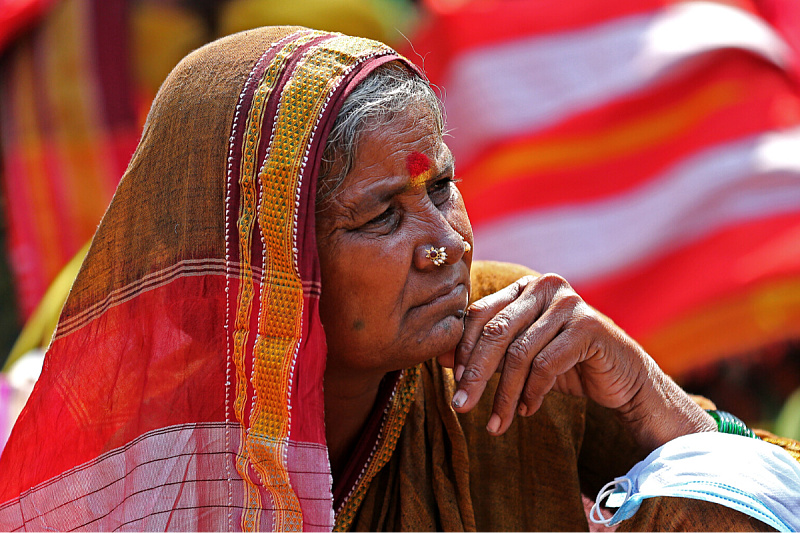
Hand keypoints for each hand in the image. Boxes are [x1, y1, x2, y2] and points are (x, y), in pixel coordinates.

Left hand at [451, 273, 714, 447]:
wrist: (623, 379)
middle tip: (461, 407)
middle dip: (476, 374)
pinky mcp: (589, 326)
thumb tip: (439, 359)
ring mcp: (569, 303)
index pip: (480, 314)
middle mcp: (545, 287)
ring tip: (497, 423)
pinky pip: (547, 364)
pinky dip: (533, 392)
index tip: (453, 382)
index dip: (462, 349)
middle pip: (496, 332)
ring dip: (505, 394)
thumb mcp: (520, 357)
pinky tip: (528, 410)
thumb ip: (486, 351)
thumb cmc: (565, 364)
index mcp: (523, 287)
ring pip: (520, 353)